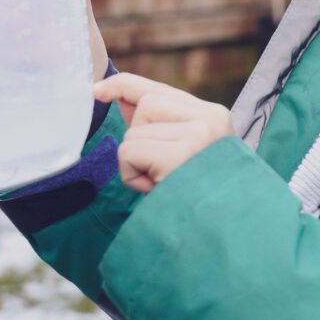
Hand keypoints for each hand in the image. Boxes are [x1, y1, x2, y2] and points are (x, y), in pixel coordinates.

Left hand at [93, 74, 233, 192]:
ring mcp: (198, 135)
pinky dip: (131, 175)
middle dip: (139, 139)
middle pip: (145, 105)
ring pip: (133, 133)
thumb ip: (156, 125)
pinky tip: (155, 188)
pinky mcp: (179, 155)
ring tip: (162, 182)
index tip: (97, 90)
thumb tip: (122, 97)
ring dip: (135, 162)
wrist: (223, 232)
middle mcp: (210, 119)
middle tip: (160, 170)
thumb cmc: (196, 195)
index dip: (123, 86)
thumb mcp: (179, 153)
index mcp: (213, 116)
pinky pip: (129, 151)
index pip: (159, 89)